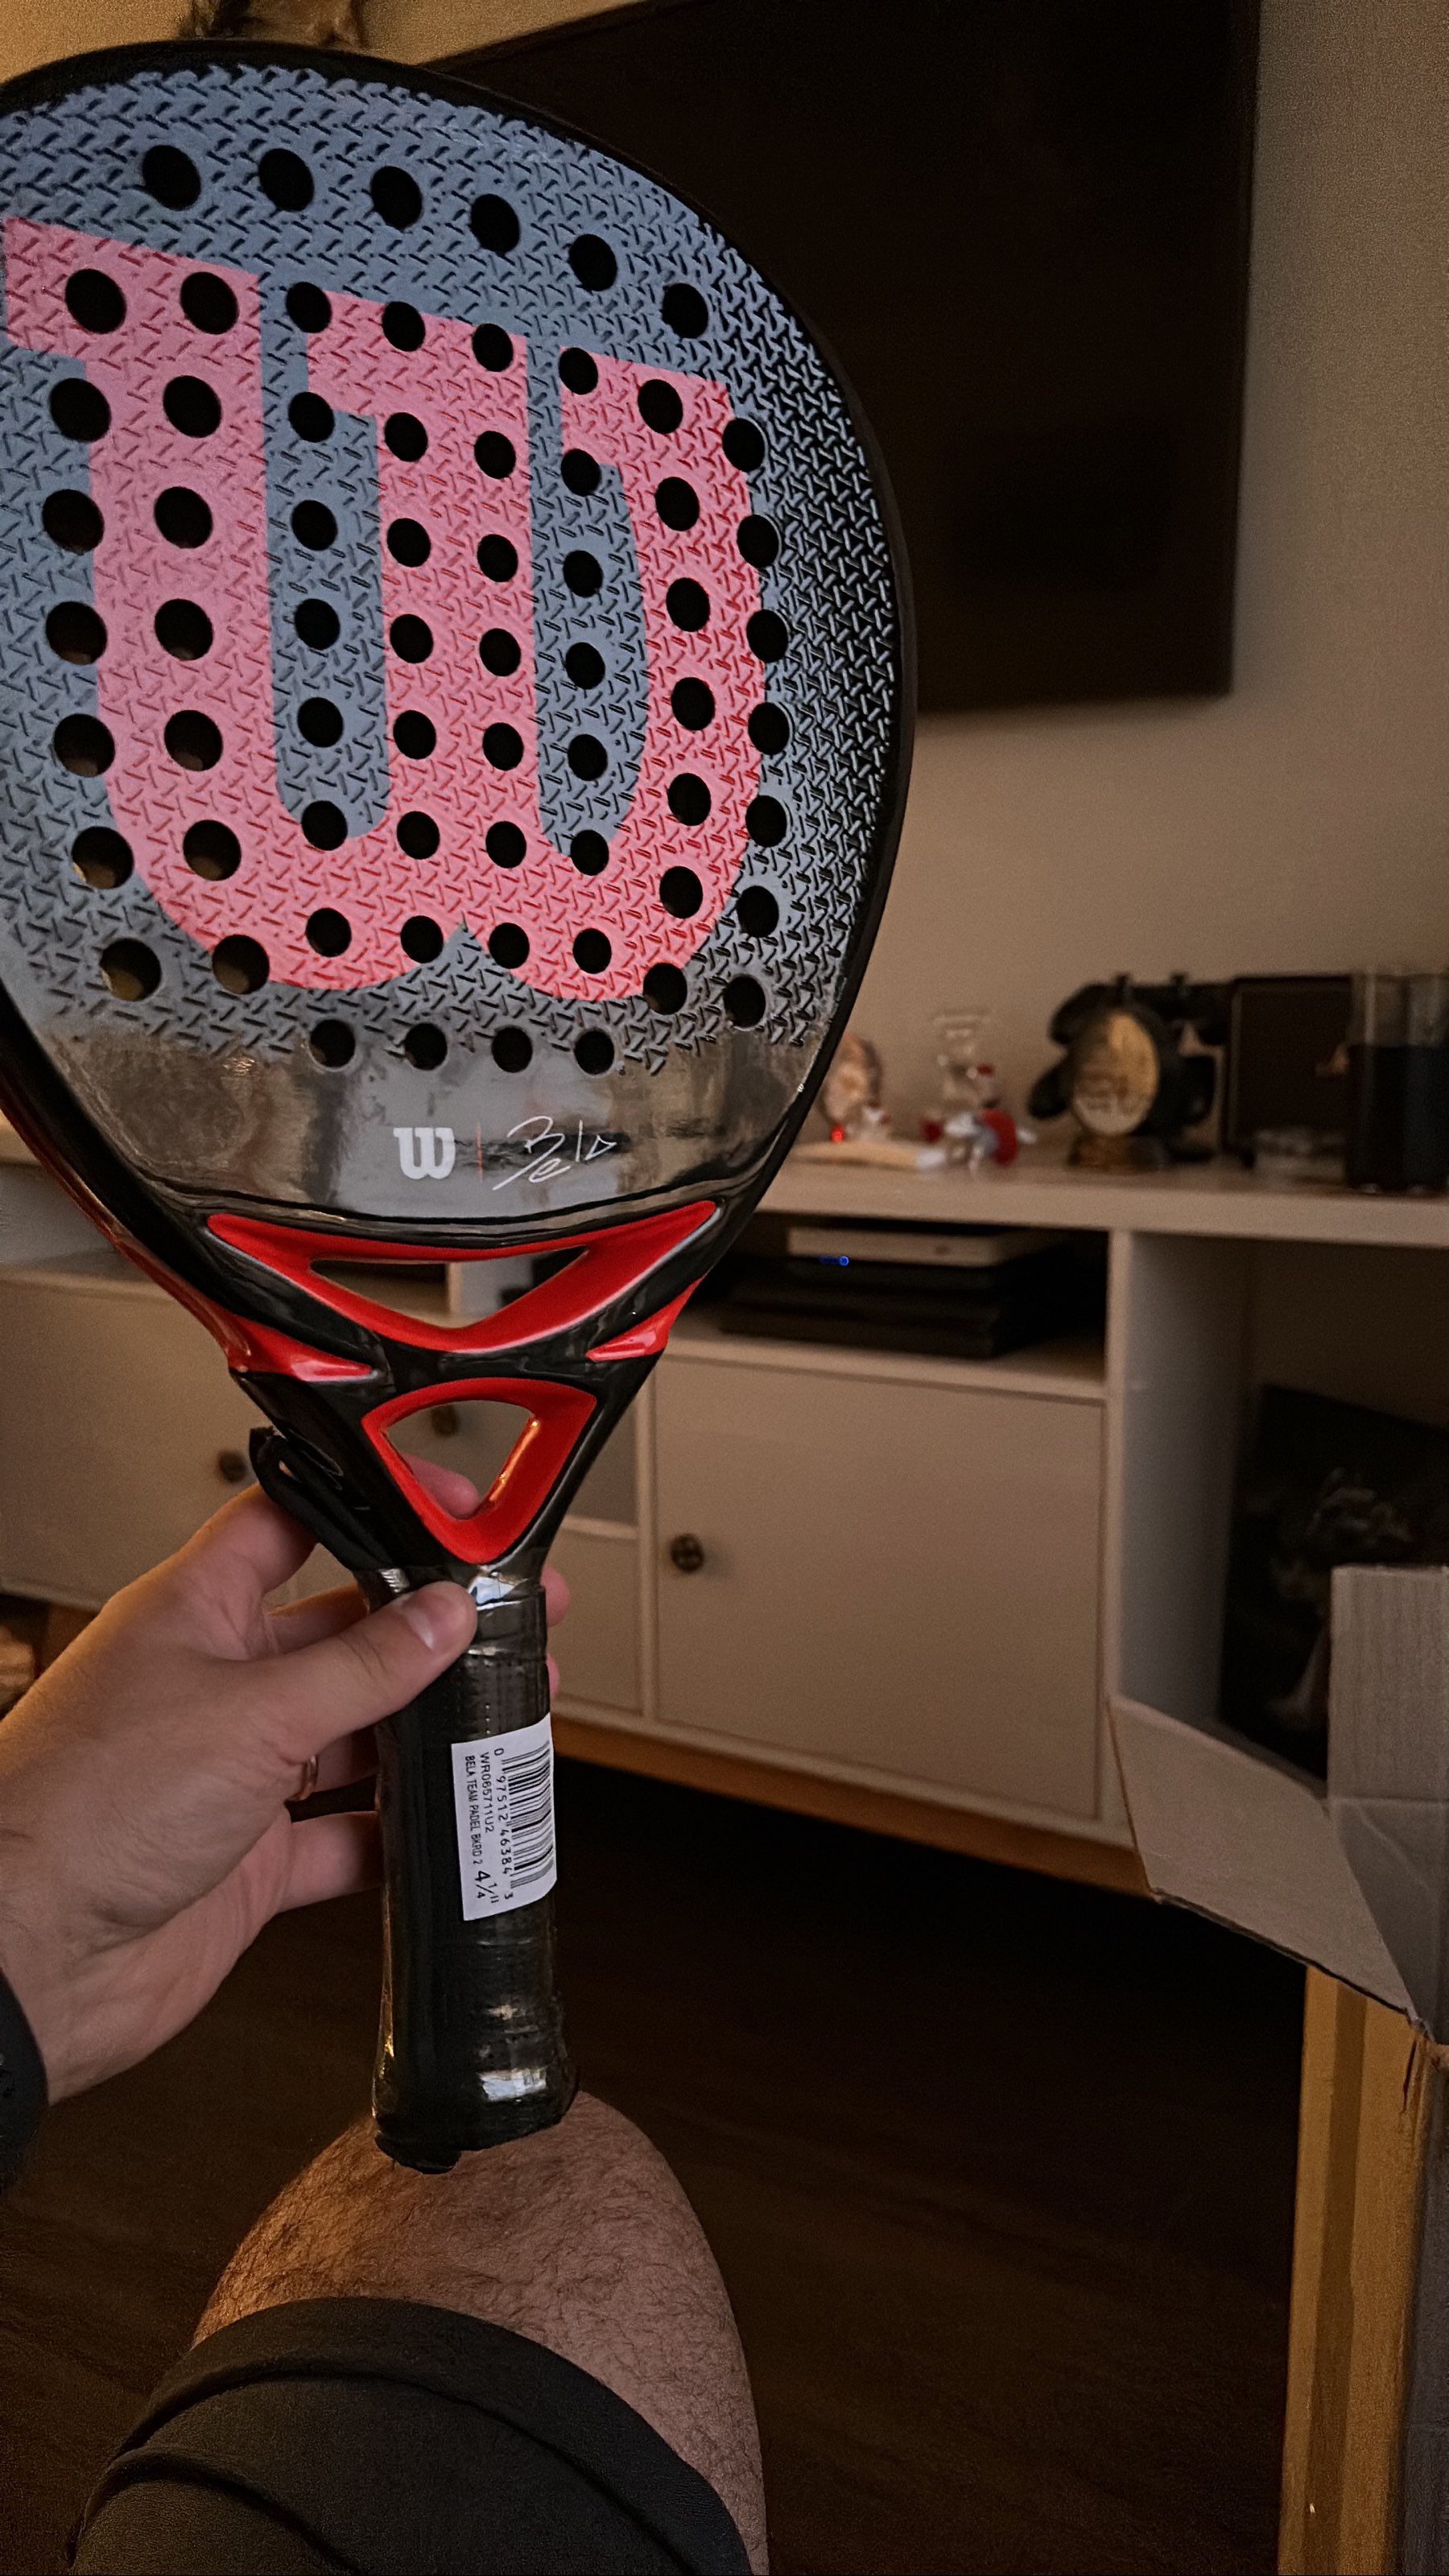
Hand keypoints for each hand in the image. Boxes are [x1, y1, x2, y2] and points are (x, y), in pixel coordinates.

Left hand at [0, 1475, 566, 2102]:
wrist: (25, 1959)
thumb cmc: (82, 1811)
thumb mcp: (251, 1714)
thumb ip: (363, 1667)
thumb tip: (441, 1617)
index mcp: (195, 1613)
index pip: (292, 1527)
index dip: (372, 1510)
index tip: (449, 1512)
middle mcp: (215, 1686)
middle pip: (345, 1636)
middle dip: (429, 1632)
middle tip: (511, 1623)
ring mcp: (234, 1776)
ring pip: (355, 1737)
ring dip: (427, 1733)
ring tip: (503, 1718)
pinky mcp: (249, 1860)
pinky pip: (346, 1835)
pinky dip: (399, 1833)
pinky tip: (446, 1823)